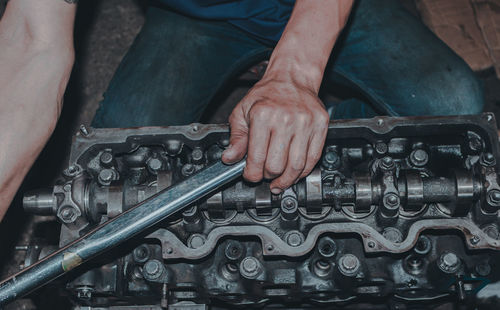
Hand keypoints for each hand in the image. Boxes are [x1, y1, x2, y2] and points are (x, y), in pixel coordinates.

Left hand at [222, 76, 328, 193]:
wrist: (292, 78)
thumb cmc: (266, 95)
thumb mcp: (242, 112)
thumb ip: (236, 138)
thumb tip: (229, 158)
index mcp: (263, 115)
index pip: (257, 158)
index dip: (252, 174)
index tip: (251, 175)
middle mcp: (286, 119)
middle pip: (277, 166)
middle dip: (268, 177)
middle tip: (265, 175)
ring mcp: (306, 123)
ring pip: (297, 166)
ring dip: (287, 180)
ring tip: (279, 182)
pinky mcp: (321, 125)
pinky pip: (313, 158)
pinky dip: (304, 171)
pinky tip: (295, 173)